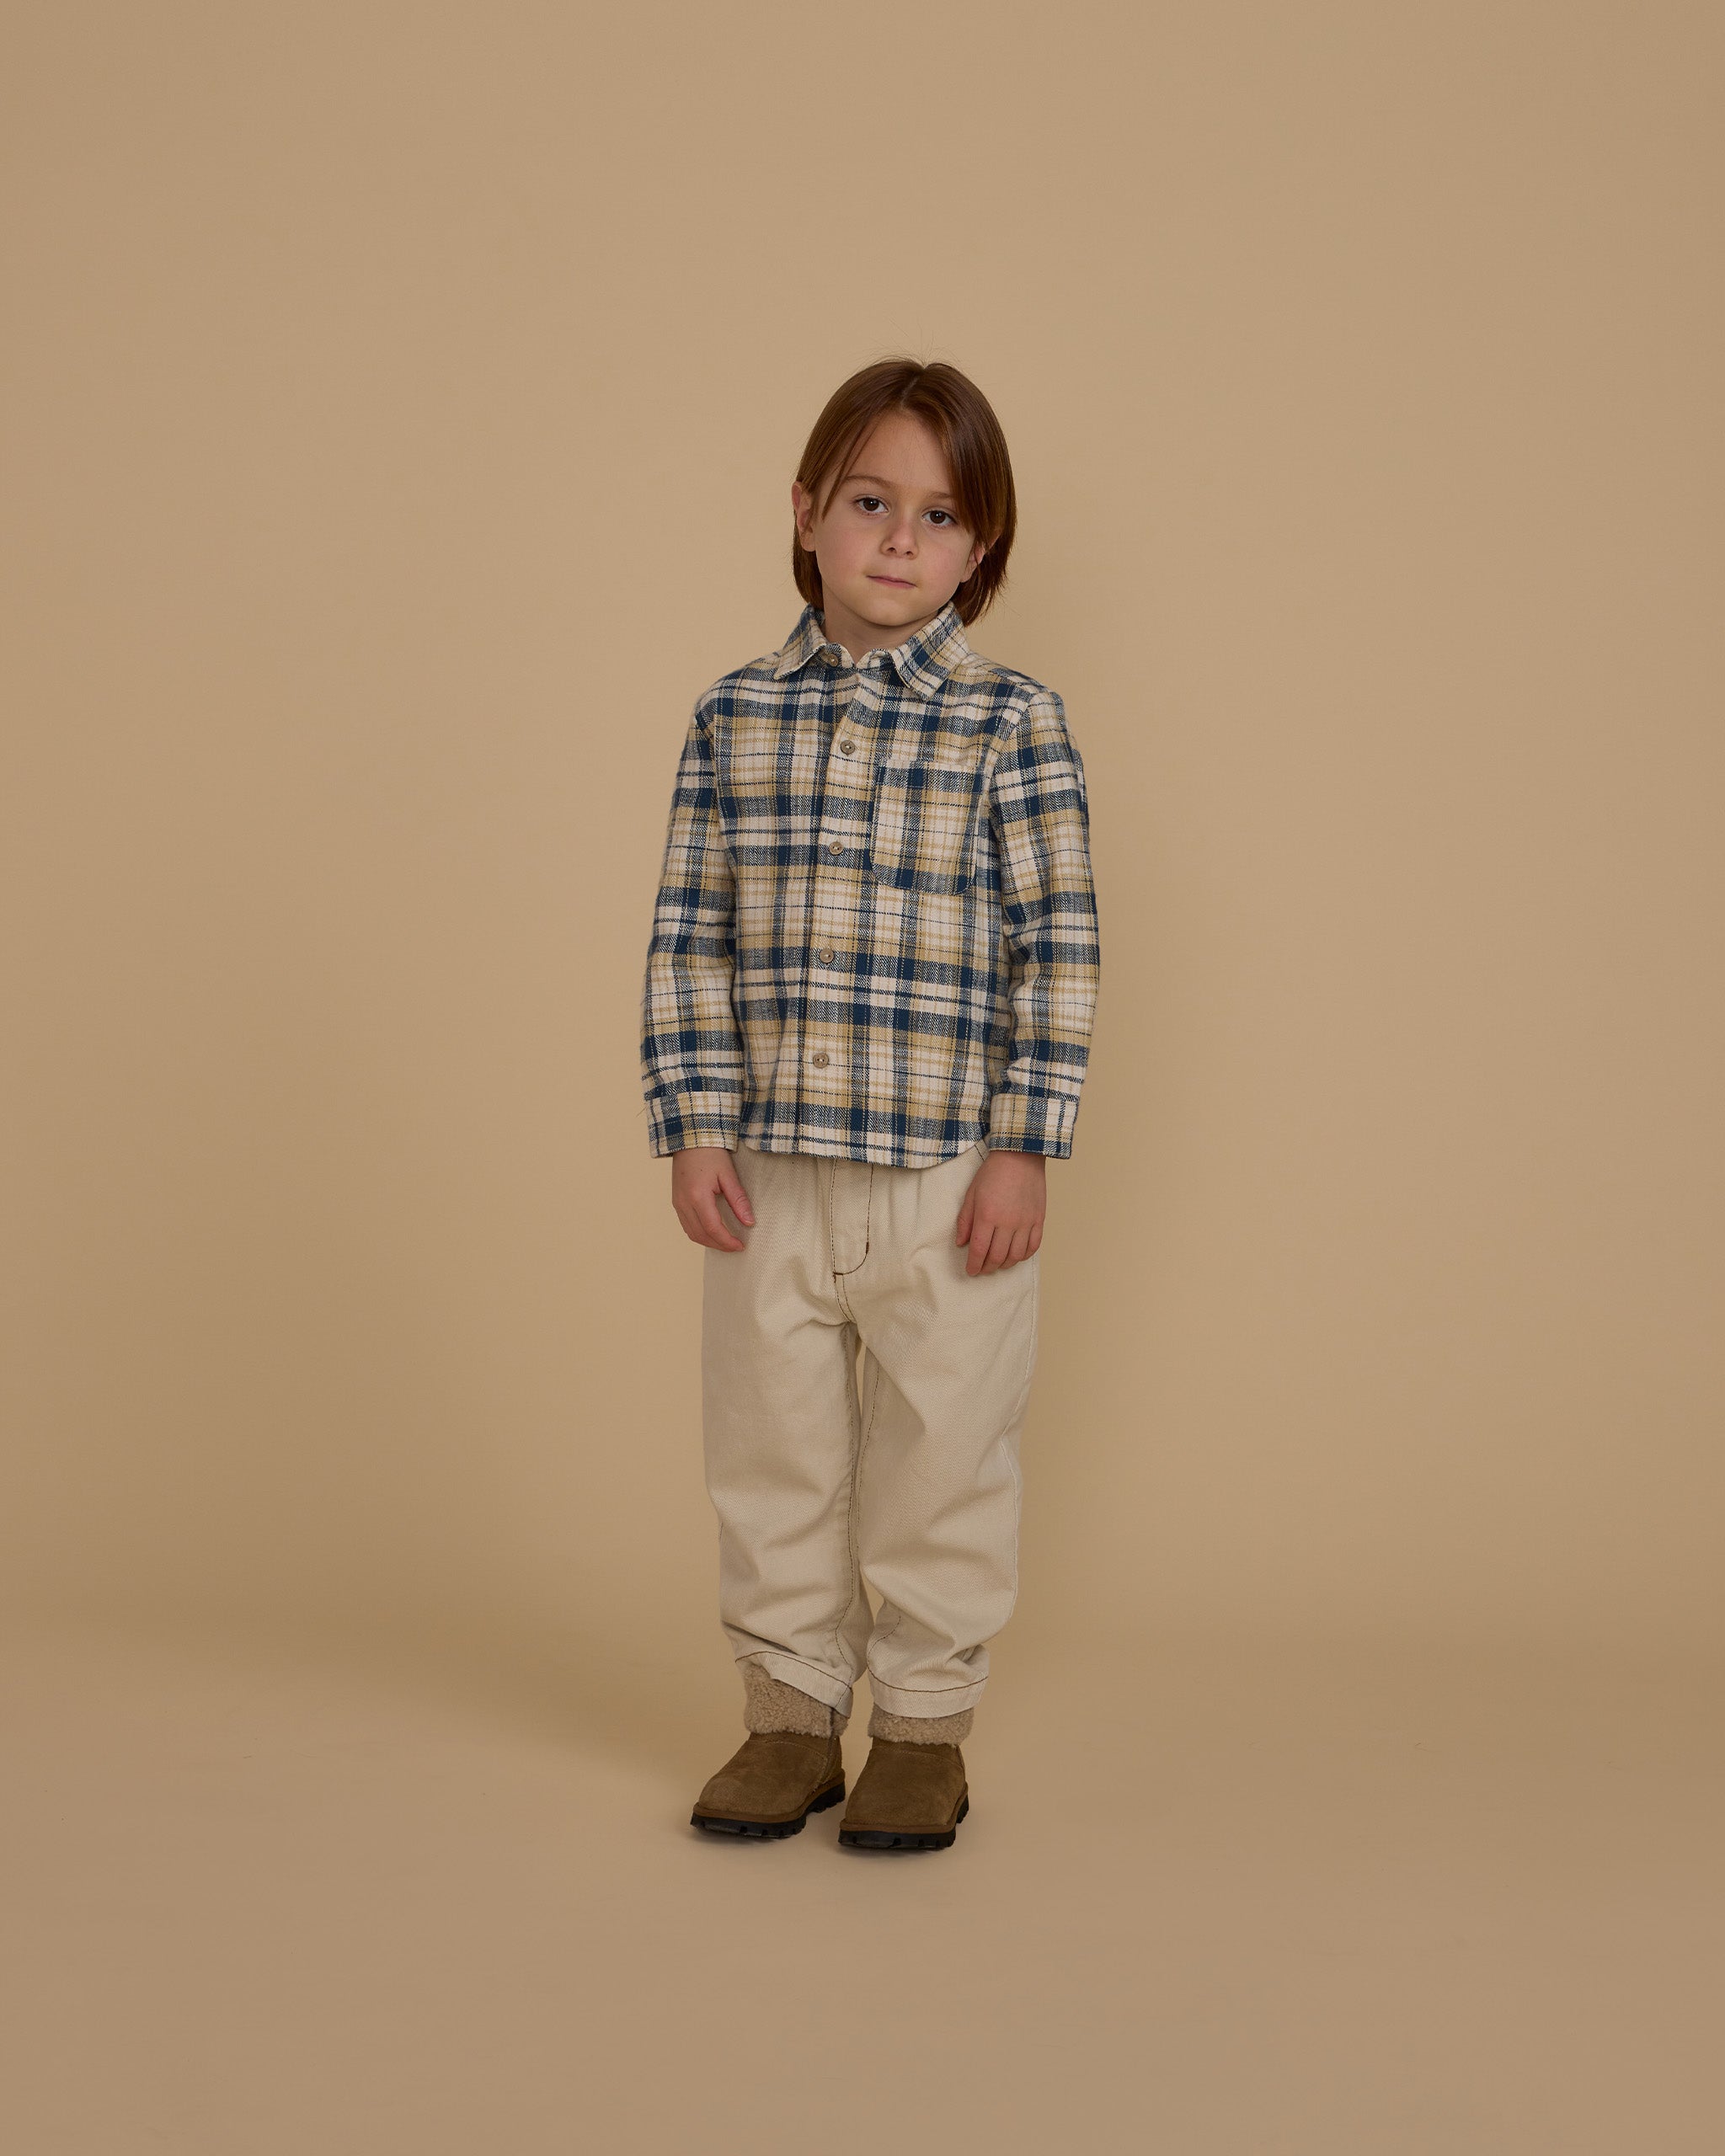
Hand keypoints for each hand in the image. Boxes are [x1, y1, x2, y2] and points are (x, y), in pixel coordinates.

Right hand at [670, 1145, 755, 1250]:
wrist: (689, 1138)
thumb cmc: (709, 1153)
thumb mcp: (728, 1174)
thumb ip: (738, 1200)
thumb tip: (749, 1222)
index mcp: (697, 1196)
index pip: (713, 1228)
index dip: (727, 1241)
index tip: (741, 1245)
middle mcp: (683, 1203)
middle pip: (701, 1235)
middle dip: (719, 1245)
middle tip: (736, 1246)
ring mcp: (677, 1203)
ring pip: (691, 1233)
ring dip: (709, 1242)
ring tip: (725, 1241)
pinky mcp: (676, 1201)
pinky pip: (686, 1225)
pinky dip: (699, 1233)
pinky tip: (712, 1232)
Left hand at [956, 1148, 1044, 1273]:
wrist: (1020, 1156)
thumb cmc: (993, 1173)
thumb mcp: (971, 1194)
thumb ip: (965, 1220)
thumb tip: (961, 1243)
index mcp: (987, 1215)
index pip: (980, 1250)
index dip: (974, 1265)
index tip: (971, 1271)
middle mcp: (1008, 1222)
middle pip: (997, 1256)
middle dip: (987, 1267)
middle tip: (982, 1269)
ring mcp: (1026, 1222)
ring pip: (1016, 1255)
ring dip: (1005, 1264)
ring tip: (998, 1264)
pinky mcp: (1039, 1219)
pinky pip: (1033, 1246)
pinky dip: (1024, 1255)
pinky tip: (1016, 1255)